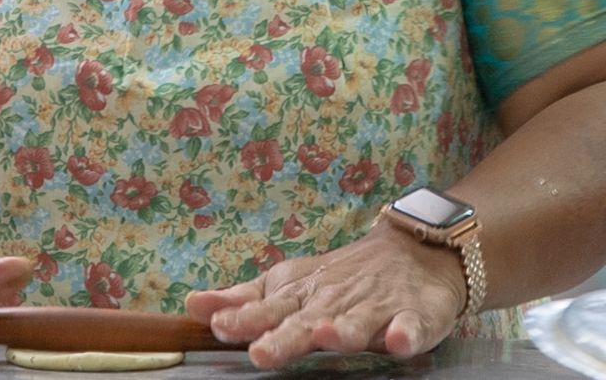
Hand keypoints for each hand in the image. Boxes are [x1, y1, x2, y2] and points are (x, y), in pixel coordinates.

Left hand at [185, 223, 465, 367]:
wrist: (411, 252)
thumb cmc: (339, 278)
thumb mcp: (287, 286)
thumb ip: (245, 301)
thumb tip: (193, 304)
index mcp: (301, 295)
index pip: (267, 308)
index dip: (245, 317)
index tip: (221, 325)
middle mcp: (333, 301)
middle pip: (307, 320)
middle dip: (285, 336)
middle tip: (262, 352)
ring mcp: (374, 307)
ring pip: (357, 321)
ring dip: (342, 330)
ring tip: (327, 337)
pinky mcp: (413, 314)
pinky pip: (410, 326)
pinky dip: (405, 332)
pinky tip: (398, 341)